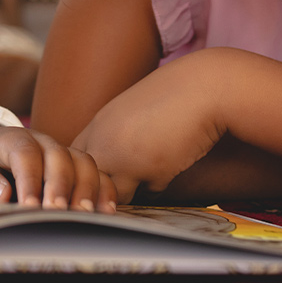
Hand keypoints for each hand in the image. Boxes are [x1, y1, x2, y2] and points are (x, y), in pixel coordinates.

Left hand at [0, 127, 116, 212]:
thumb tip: (1, 194)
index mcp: (12, 139)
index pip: (25, 153)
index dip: (30, 179)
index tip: (29, 207)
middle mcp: (42, 141)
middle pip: (59, 156)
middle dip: (60, 185)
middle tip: (57, 213)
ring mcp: (61, 152)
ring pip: (83, 162)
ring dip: (86, 188)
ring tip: (82, 216)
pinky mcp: (74, 167)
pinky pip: (96, 174)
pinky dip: (104, 191)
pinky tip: (104, 213)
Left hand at [72, 54, 225, 203]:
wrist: (205, 86)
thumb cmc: (175, 95)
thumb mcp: (133, 110)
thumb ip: (116, 134)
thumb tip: (114, 163)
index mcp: (98, 124)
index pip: (76, 161)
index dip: (90, 172)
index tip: (110, 172)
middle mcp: (104, 142)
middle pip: (89, 183)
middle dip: (105, 189)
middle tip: (128, 182)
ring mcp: (124, 158)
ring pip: (115, 196)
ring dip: (131, 192)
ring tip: (151, 172)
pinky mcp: (150, 170)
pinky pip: (149, 193)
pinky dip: (159, 185)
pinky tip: (172, 163)